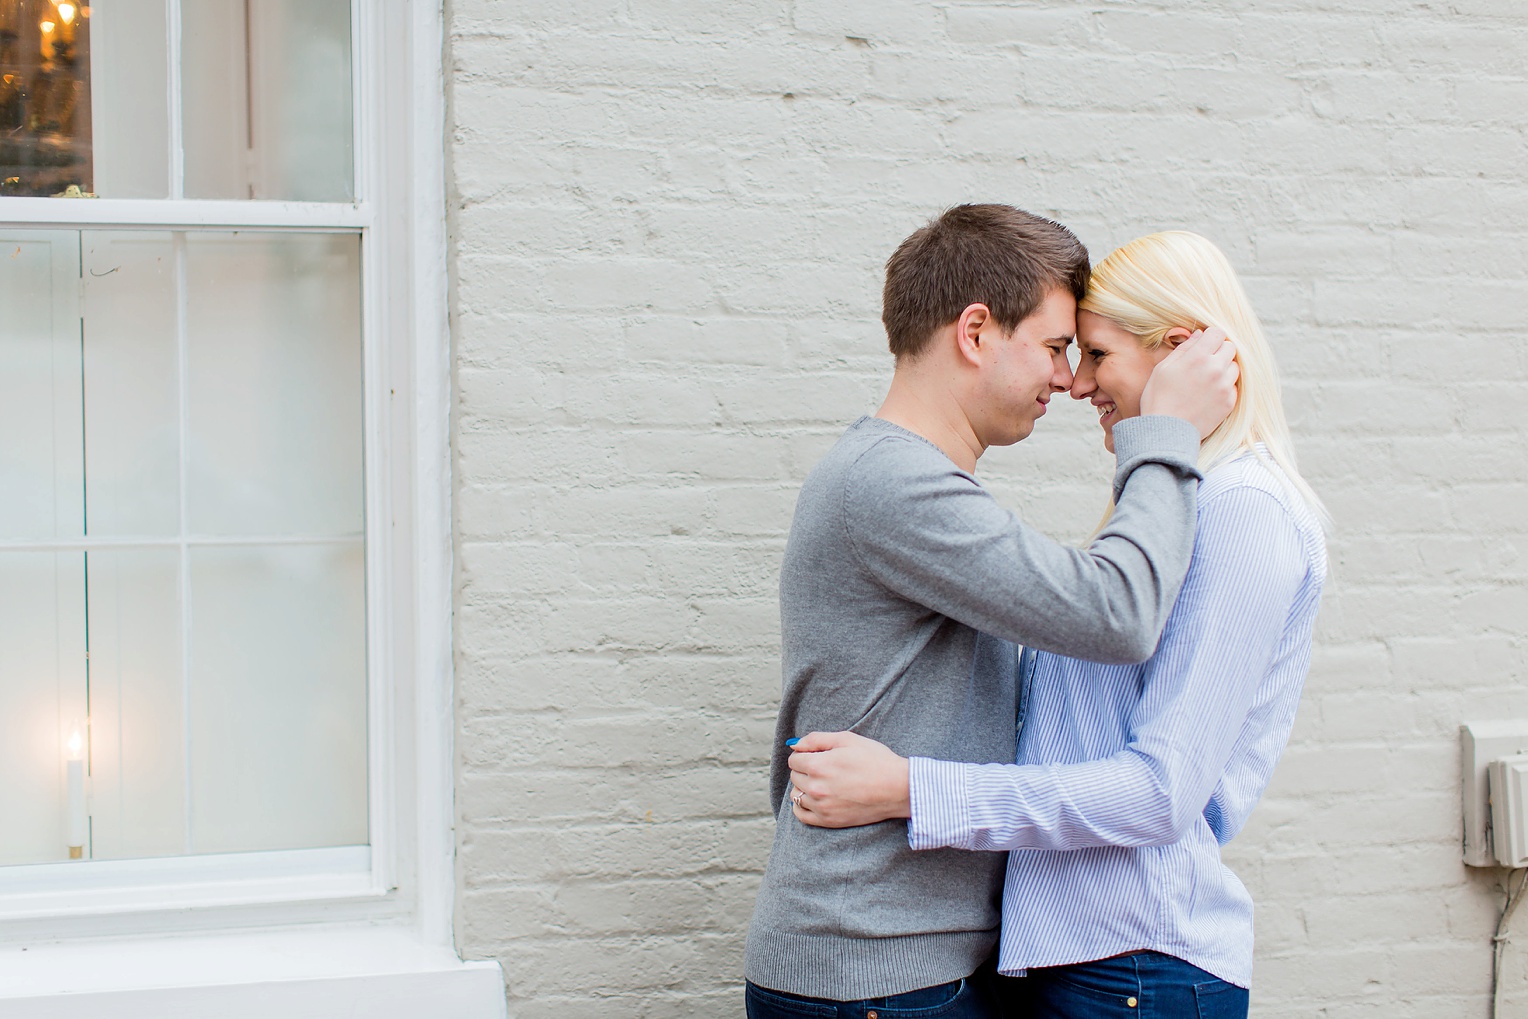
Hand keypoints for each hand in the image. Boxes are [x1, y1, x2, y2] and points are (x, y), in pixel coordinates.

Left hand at [787, 731, 910, 828]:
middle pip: (795, 776)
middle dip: (805, 769)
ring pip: (796, 795)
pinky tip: (814, 799)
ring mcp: (821, 806)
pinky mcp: (829, 820)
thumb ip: (816, 739)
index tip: (819, 755)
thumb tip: (794, 744)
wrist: (897, 788)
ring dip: (804, 787)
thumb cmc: (875, 760)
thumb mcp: (846, 739)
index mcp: (818, 765)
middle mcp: (816, 787)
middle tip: (825, 767)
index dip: (805, 754)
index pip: (794, 760)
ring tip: (823, 783)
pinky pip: (801, 815)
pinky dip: (802, 806)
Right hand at [1138, 326, 1238, 438]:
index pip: (1218, 333)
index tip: (1204, 343)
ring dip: (1224, 368)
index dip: (1210, 336)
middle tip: (1205, 361)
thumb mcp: (1163, 368)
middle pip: (1230, 347)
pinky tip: (1209, 393)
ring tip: (1207, 379)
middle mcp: (1216, 369)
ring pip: (1234, 366)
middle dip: (1219, 350)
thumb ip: (1184, 349)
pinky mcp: (1229, 402)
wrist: (1166, 431)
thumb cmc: (1159, 398)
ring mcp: (1224, 387)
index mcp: (1198, 357)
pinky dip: (1224, 386)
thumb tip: (1199, 335)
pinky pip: (1233, 386)